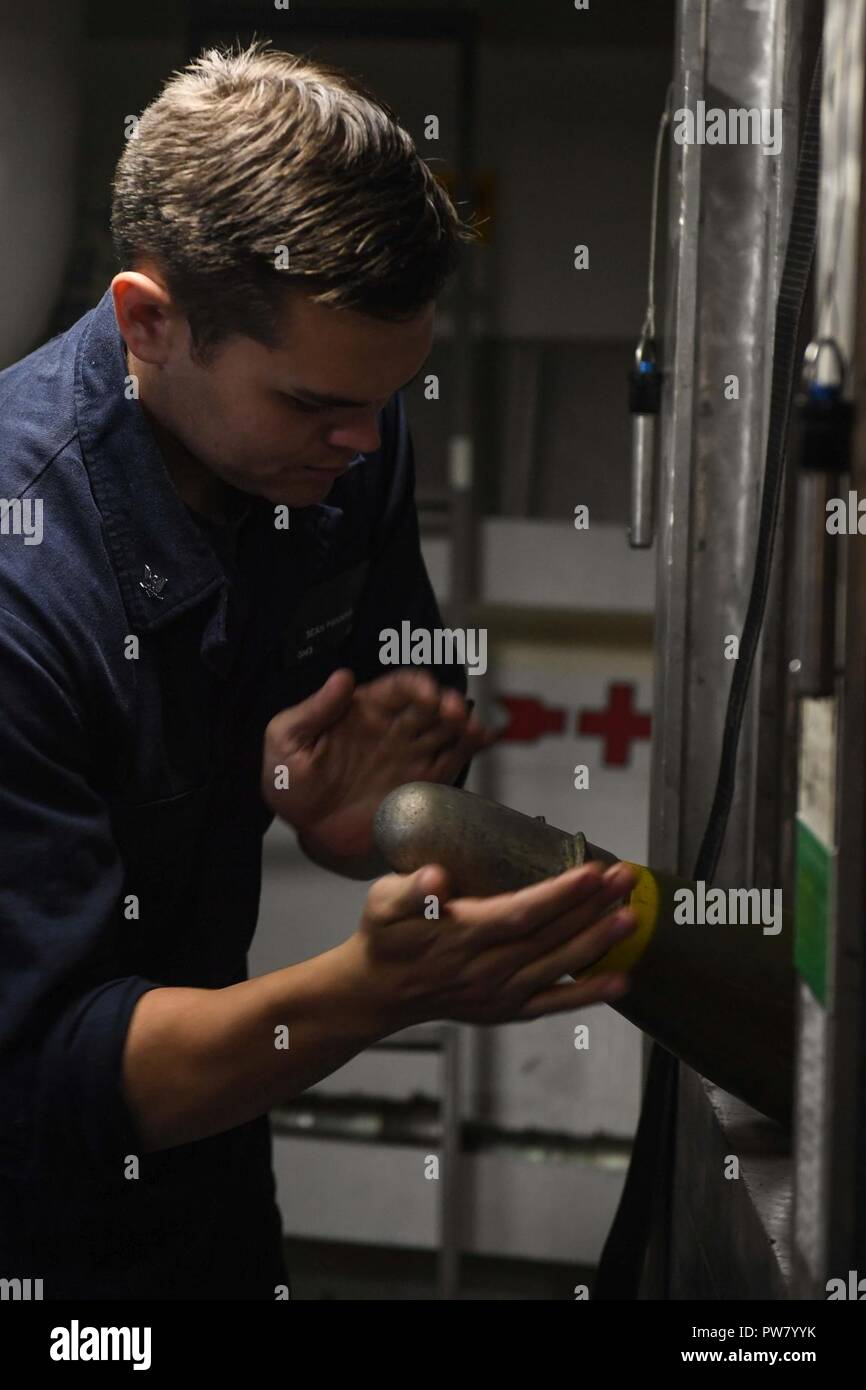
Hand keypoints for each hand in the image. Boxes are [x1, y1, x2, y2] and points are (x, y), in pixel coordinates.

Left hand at [261, 668, 492, 859]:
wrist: (305, 828)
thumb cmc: (289, 779)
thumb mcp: (286, 739)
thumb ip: (314, 709)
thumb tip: (341, 677)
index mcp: (364, 709)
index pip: (398, 688)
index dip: (415, 686)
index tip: (425, 693)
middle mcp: (394, 727)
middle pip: (429, 706)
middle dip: (445, 704)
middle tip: (452, 711)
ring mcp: (411, 755)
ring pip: (446, 730)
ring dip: (463, 724)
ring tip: (472, 728)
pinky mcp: (422, 783)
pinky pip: (452, 760)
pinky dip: (470, 747)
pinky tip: (482, 738)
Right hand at [345, 858, 638, 1027]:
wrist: (378, 991)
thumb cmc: (385, 935)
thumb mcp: (382, 902)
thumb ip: (410, 890)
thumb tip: (435, 877)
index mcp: (461, 935)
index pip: (520, 912)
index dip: (559, 895)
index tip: (591, 872)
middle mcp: (485, 967)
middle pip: (550, 935)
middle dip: (592, 907)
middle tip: (627, 878)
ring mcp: (499, 993)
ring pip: (557, 965)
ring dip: (598, 942)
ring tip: (632, 916)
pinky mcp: (507, 1009)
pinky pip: (554, 1003)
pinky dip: (588, 995)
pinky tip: (621, 981)